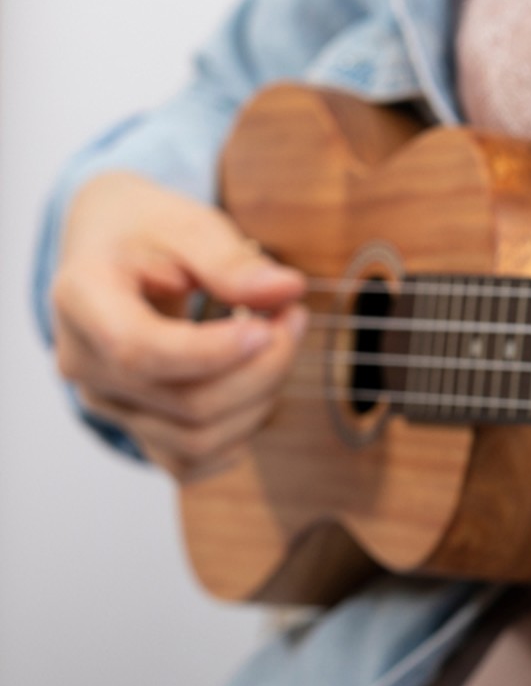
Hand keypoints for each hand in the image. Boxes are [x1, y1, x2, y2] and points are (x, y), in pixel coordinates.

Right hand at [51, 172, 306, 481]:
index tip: (270, 326)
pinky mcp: (133, 427)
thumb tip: (286, 291)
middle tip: (293, 317)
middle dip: (262, 367)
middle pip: (186, 402)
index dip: (215, 351)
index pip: (141, 351)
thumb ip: (232, 260)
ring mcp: (106, 403)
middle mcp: (82, 362)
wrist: (110, 250)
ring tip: (279, 341)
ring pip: (197, 438)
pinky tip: (257, 388)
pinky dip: (237, 433)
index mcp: (81, 300)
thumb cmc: (147, 231)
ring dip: (261, 398)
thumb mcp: (187, 223)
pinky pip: (189, 462)